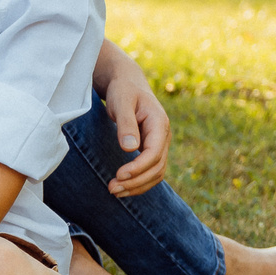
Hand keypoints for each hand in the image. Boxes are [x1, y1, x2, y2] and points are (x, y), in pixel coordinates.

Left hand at [101, 63, 172, 196]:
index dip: (139, 167)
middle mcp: (163, 136)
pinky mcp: (151, 149)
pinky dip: (138, 182)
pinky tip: (122, 186)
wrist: (127, 83)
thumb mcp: (121, 102)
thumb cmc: (123, 90)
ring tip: (114, 191)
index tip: (120, 175)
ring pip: (155, 173)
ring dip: (137, 186)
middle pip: (156, 167)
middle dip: (136, 181)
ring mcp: (159, 144)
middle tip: (112, 188)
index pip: (154, 153)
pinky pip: (150, 171)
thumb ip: (126, 124)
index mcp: (159, 123)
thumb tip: (130, 148)